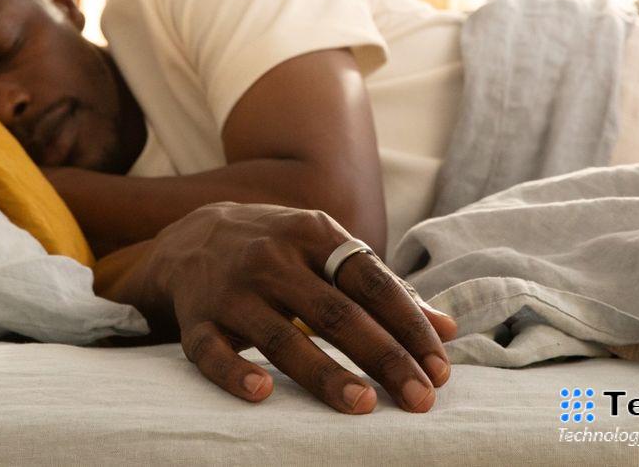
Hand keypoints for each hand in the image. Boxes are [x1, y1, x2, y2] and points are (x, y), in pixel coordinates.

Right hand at [146, 202, 457, 413]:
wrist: (191, 236)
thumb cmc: (280, 251)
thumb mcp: (327, 251)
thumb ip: (384, 288)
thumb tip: (447, 329)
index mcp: (314, 235)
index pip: (372, 282)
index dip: (409, 325)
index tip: (440, 368)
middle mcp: (274, 259)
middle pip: (335, 311)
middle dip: (383, 356)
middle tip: (419, 397)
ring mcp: (232, 289)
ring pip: (281, 335)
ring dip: (324, 371)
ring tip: (362, 404)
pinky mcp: (197, 319)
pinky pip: (212, 351)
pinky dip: (234, 372)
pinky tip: (262, 393)